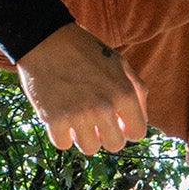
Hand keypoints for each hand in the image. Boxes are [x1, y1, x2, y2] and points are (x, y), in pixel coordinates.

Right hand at [16, 22, 146, 153]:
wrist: (46, 40)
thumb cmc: (85, 50)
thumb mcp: (119, 63)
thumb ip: (137, 90)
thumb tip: (142, 119)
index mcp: (124, 93)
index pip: (137, 133)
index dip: (127, 127)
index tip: (116, 120)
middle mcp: (104, 107)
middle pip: (114, 145)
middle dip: (106, 134)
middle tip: (94, 118)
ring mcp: (79, 115)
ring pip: (89, 149)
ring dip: (83, 136)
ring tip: (76, 116)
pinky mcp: (54, 120)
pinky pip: (63, 144)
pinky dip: (61, 134)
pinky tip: (59, 116)